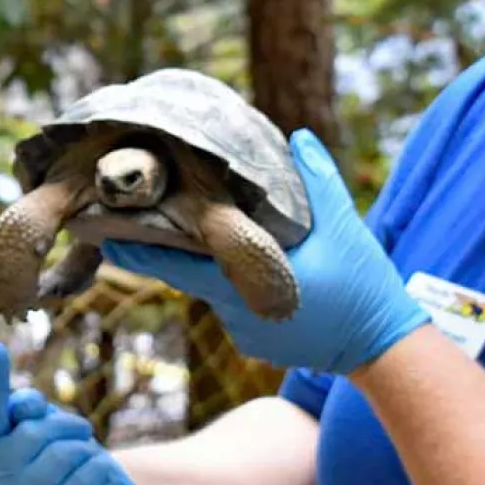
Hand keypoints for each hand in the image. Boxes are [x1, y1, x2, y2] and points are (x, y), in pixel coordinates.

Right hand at [0, 342, 140, 484]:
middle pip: (37, 432)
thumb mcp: (38, 424)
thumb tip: (26, 406)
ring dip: (85, 447)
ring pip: (66, 454)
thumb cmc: (56, 453)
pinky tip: (95, 479)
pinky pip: (90, 475)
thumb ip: (26, 409)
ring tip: (82, 458)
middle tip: (78, 430)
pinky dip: (101, 468)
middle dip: (67, 424)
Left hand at [102, 128, 428, 374]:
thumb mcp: (344, 226)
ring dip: (204, 267)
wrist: (381, 349)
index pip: (178, 264)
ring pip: (210, 291)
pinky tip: (238, 270)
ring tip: (190, 235)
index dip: (139, 249)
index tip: (102, 232)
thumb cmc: (363, 286)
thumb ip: (317, 179)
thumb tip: (296, 135)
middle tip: (125, 222)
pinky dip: (229, 289)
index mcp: (244, 283)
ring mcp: (241, 332)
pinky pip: (229, 308)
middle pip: (186, 274)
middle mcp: (234, 312)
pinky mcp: (251, 344)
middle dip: (163, 248)